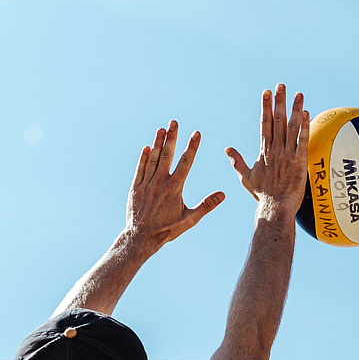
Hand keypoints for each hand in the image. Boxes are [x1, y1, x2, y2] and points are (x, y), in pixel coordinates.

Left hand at [125, 121, 224, 244]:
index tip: (196, 133)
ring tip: (161, 129)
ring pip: (152, 159)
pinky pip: (140, 169)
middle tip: (174, 122)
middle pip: (167, 155)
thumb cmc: (167, 230)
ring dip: (157, 143)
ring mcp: (146, 184)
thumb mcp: (190, 219)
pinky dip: (143, 158)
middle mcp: (160, 182)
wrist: (141, 238)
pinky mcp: (135, 188)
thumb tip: (223, 194)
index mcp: (174, 188)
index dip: (192, 146)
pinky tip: (146, 148)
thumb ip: (207, 205)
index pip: (186, 162)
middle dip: (172, 137)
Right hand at [226, 84, 310, 220]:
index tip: (266, 92)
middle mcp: (275, 149)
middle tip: (281, 85)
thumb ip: (236, 162)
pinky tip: (306, 114)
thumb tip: (226, 150)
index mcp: (264, 151)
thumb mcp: (246, 177)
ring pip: (291, 127)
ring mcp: (287, 155)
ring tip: (298, 94)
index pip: (264, 123)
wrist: (275, 208)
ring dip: (294, 109)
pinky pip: (302, 141)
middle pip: (277, 120)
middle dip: (279, 101)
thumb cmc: (262, 195)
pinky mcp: (299, 162)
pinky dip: (304, 127)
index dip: (265, 106)